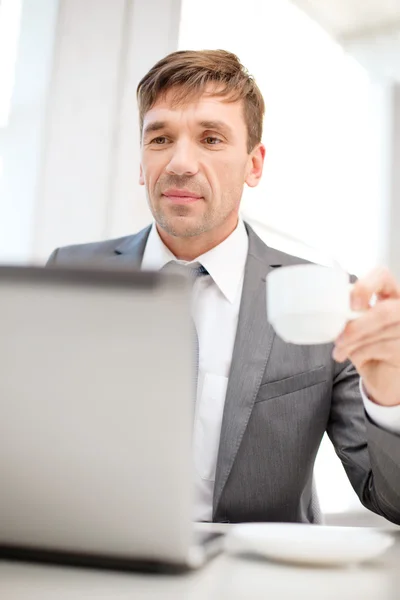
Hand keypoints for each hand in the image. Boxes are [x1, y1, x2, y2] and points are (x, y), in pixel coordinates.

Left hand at [332, 267, 399, 406]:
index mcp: (388, 294)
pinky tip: (352, 357)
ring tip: (339, 351)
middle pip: (383, 311)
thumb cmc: (367, 345)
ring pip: (378, 333)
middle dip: (357, 326)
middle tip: (339, 338)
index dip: (366, 286)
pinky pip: (379, 348)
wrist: (381, 373)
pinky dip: (359, 354)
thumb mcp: (355, 324)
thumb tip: (331, 309)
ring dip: (352, 344)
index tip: (352, 304)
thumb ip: (349, 312)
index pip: (381, 275)